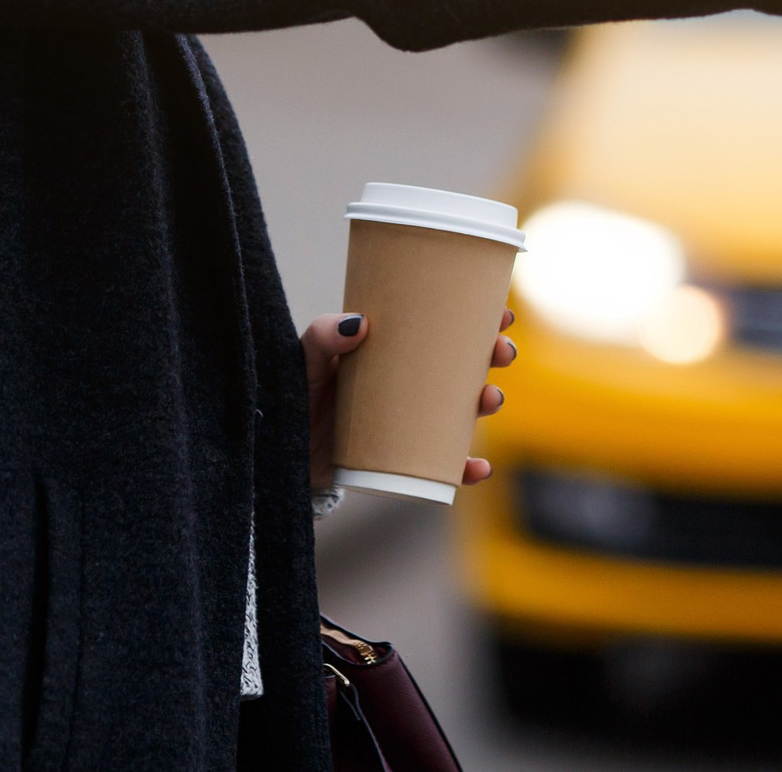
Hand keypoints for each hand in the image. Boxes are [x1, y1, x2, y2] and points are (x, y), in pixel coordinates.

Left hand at [303, 308, 518, 493]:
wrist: (277, 453)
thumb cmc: (293, 395)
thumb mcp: (304, 361)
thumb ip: (321, 336)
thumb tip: (359, 322)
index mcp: (395, 352)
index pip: (445, 328)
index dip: (481, 319)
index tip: (504, 312)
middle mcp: (411, 385)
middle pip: (467, 366)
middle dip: (494, 357)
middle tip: (502, 352)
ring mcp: (411, 423)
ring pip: (464, 411)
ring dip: (487, 403)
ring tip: (488, 400)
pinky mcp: (404, 460)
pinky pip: (445, 467)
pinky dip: (466, 468)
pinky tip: (478, 467)